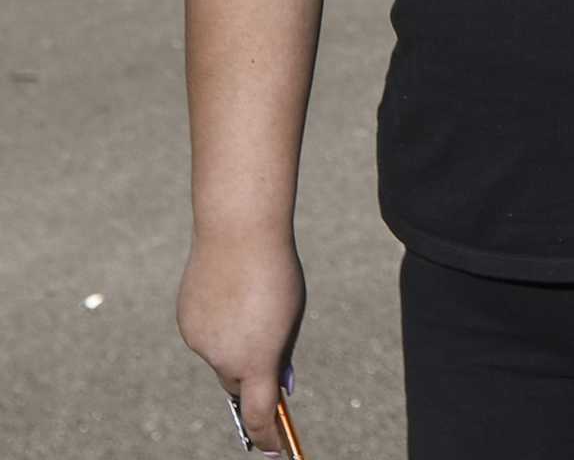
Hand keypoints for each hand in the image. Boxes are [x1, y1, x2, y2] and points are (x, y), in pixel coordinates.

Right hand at [177, 233, 304, 455]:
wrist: (238, 233)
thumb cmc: (275, 271)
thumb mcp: (291, 314)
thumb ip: (280, 351)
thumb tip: (275, 382)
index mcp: (257, 360)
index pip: (259, 413)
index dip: (267, 435)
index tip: (274, 449)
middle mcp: (224, 358)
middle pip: (238, 381)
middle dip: (252, 373)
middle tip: (267, 346)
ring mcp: (200, 342)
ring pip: (221, 354)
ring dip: (235, 339)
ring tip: (249, 298)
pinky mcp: (186, 323)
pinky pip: (206, 334)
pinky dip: (218, 323)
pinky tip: (228, 292)